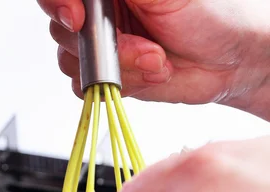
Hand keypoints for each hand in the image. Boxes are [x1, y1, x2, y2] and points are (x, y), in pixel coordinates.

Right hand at [37, 0, 269, 119]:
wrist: (229, 62)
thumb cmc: (209, 16)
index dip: (58, 4)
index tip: (76, 18)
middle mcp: (100, 12)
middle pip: (62, 29)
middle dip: (106, 46)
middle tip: (145, 46)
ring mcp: (103, 45)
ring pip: (74, 62)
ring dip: (119, 68)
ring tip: (158, 60)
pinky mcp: (109, 75)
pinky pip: (87, 87)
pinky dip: (118, 86)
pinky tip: (151, 74)